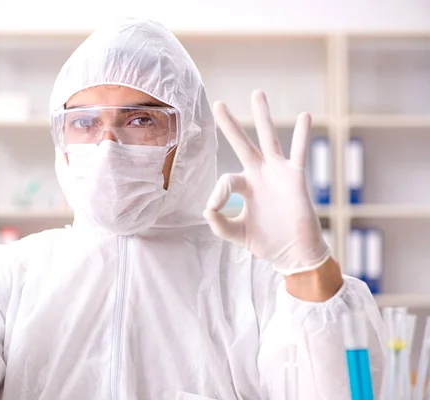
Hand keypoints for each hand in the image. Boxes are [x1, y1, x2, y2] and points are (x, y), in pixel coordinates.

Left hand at [203, 90, 330, 274]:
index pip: (225, 180)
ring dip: (263, 116)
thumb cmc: (267, 242)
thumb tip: (207, 209)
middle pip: (242, 145)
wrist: (294, 254)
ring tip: (257, 94)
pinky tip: (305, 116)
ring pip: (268, 139)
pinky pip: (299, 153)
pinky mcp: (296, 178)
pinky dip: (302, 135)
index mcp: (245, 187)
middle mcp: (259, 175)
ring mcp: (277, 174)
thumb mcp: (237, 234)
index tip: (214, 209)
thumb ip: (219, 225)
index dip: (217, 194)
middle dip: (230, 125)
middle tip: (218, 104)